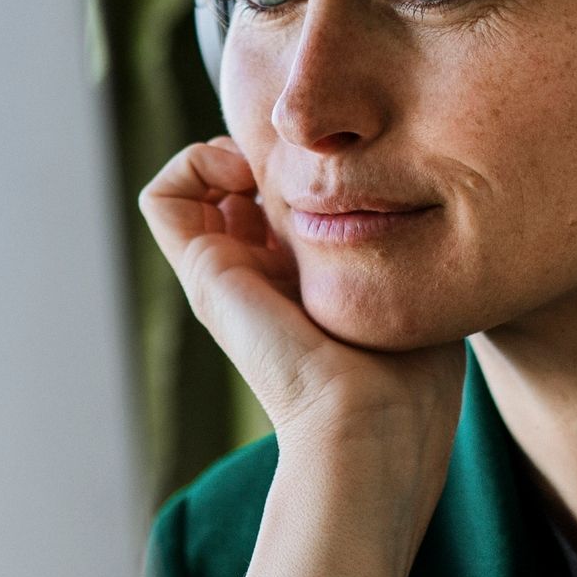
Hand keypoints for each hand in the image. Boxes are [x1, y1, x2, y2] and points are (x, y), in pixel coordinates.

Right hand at [139, 138, 463, 459]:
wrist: (372, 425)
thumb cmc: (414, 377)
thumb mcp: (414, 291)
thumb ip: (402, 252)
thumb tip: (400, 202)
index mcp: (305, 284)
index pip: (283, 204)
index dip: (305, 168)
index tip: (344, 168)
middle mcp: (259, 276)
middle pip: (237, 190)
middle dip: (267, 153)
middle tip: (306, 158)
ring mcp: (226, 276)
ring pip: (192, 189)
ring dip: (223, 151)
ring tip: (267, 162)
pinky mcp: (205, 275)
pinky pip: (162, 200)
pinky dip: (193, 165)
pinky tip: (244, 172)